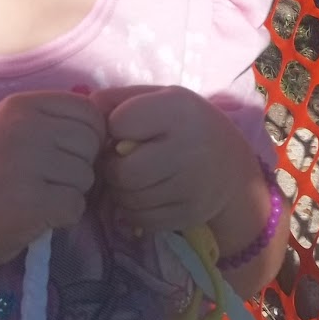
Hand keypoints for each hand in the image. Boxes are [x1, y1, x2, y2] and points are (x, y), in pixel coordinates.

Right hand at [0, 91, 104, 266]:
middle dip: (80, 167)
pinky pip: (76, 206)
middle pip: (92, 142)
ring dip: (70, 193)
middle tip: (48, 182)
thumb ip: (51, 124)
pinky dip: (63, 217)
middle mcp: (24, 126)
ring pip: (87, 176)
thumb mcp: (10, 133)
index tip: (68, 155)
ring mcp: (27, 162)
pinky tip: (36, 216)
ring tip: (36, 198)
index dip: (90, 136)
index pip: (89, 110)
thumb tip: (109, 127)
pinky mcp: (32, 200)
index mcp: (20, 105)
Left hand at [97, 86, 253, 233]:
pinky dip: (135, 211)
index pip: (118, 123)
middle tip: (123, 162)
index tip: (125, 130)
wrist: (233, 168)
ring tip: (136, 178)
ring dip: (122, 192)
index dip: (114, 128)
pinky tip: (148, 196)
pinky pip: (141, 220)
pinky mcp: (190, 214)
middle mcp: (189, 146)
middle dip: (113, 169)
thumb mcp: (160, 99)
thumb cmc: (185, 127)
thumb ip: (120, 100)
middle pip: (122, 172)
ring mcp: (192, 185)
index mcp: (179, 108)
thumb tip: (85, 111)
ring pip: (128, 200)